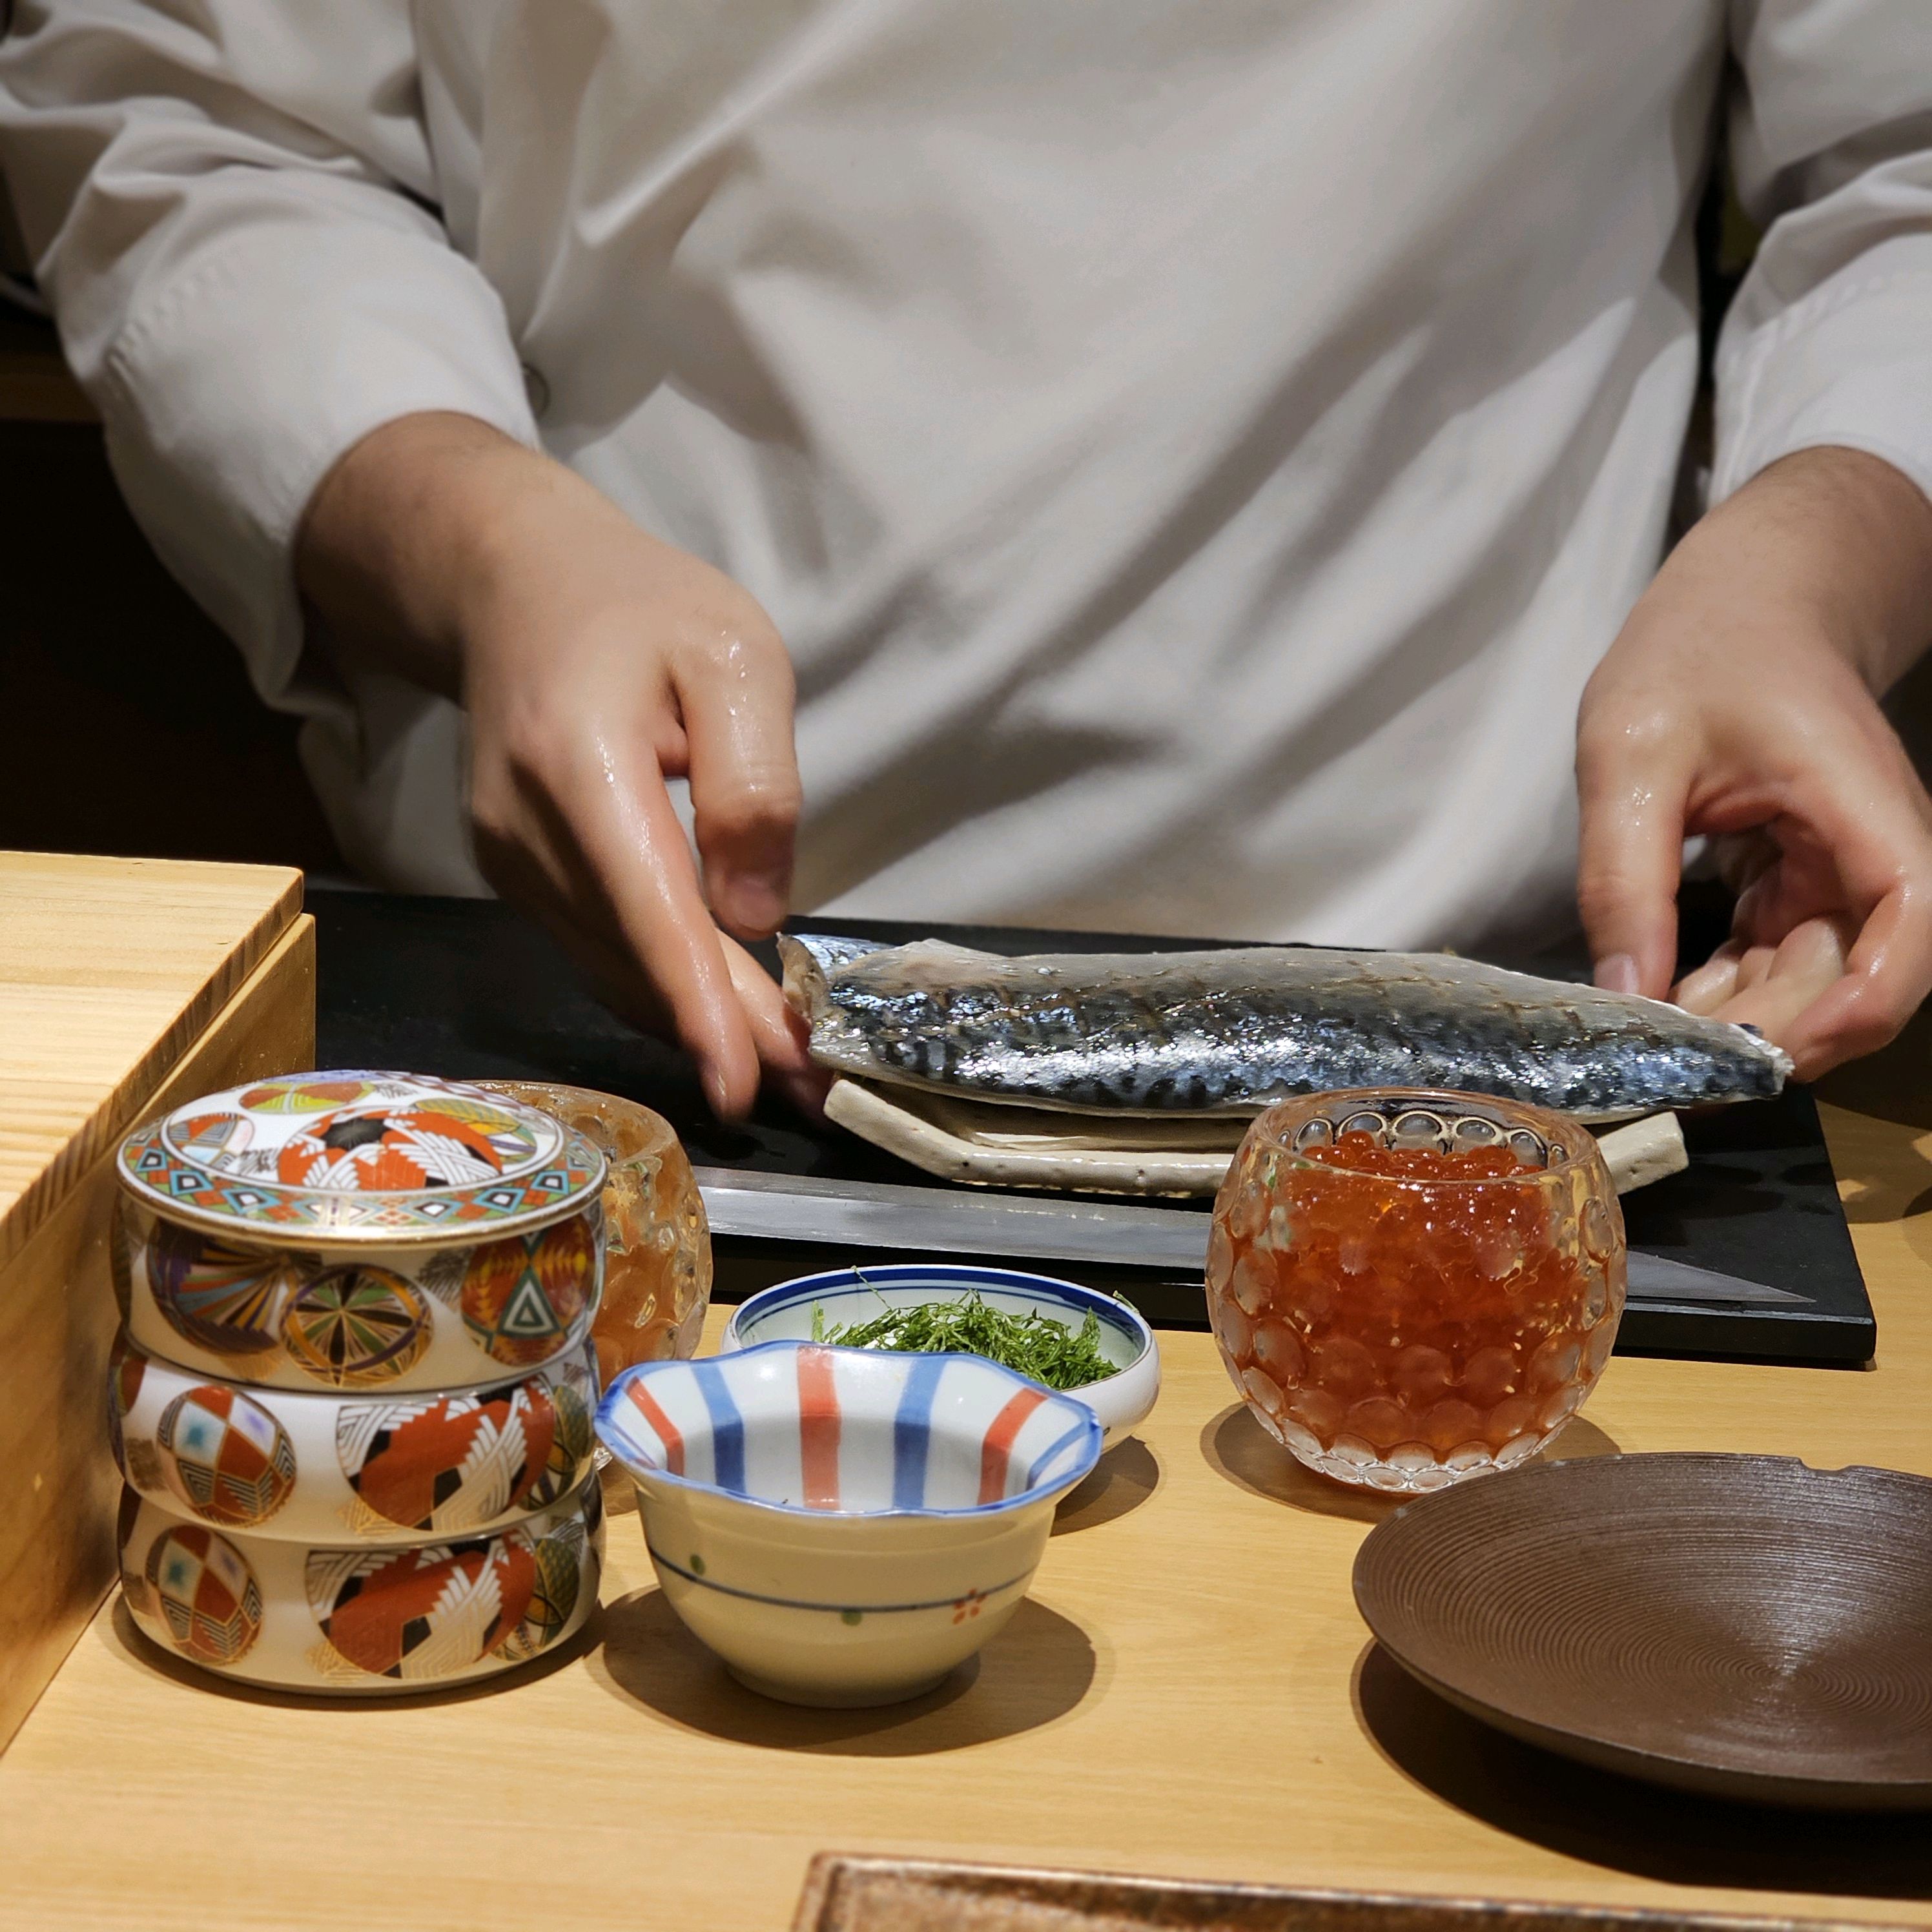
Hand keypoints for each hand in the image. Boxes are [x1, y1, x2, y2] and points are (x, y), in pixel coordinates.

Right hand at [297, 412, 826, 1118]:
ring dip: (697, 1022)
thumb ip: (754, 784)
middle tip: (814, 1090)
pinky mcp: (513, 871)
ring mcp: (507, 858)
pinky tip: (719, 1012)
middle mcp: (524, 828)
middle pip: (636, 957)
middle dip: (725, 1031)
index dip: (699, 1004)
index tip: (741, 1084)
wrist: (514, 582)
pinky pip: (596, 948)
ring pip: (613, 967)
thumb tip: (754, 914)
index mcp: (580, 763)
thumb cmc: (641, 607)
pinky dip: (659, 985)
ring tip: (785, 1066)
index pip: (647, 910)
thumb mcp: (737, 656)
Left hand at [1575, 446, 1931, 1078]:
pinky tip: (1659, 1002)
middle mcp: (1872, 848)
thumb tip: (1624, 998)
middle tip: (1665, 1070)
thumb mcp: (1628, 755)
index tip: (1775, 1051)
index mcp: (1860, 801)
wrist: (1741, 601)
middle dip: (1767, 1036)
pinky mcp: (1804, 887)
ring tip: (1649, 1043)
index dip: (1861, 1003)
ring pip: (1811, 984)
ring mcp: (1841, 874)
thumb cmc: (1694, 653)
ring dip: (1739, 1024)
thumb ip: (1624, 878)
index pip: (1912, 918)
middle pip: (1852, 978)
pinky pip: (1776, 963)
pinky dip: (1723, 994)